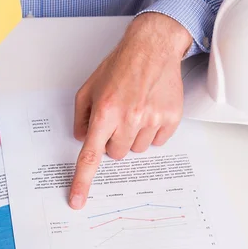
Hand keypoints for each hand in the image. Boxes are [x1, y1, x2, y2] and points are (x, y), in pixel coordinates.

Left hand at [68, 13, 192, 209]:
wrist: (152, 47)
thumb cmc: (120, 65)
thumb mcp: (89, 88)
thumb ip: (81, 116)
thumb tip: (82, 139)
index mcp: (105, 111)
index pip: (91, 155)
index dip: (82, 181)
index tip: (77, 201)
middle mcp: (129, 118)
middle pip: (116, 154)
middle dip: (114, 141)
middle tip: (119, 118)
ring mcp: (152, 119)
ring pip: (137, 150)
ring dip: (133, 136)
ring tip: (136, 110)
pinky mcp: (171, 119)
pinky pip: (157, 142)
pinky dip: (152, 131)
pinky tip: (150, 110)